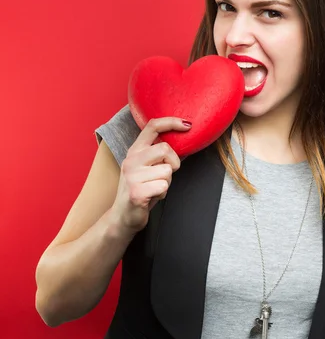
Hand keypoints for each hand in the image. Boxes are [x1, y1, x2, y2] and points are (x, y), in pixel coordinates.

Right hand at [110, 117, 190, 232]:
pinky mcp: (136, 192)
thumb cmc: (140, 190)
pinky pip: (163, 187)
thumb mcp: (147, 168)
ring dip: (167, 182)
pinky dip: (163, 193)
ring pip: (167, 171)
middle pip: (165, 149)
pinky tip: (152, 197)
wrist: (123, 216)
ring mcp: (132, 176)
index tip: (187, 125)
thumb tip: (184, 142)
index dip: (171, 122)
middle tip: (166, 174)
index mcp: (135, 151)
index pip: (152, 127)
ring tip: (155, 188)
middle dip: (173, 163)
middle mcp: (131, 160)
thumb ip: (160, 155)